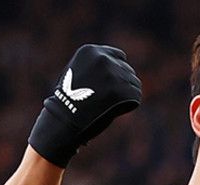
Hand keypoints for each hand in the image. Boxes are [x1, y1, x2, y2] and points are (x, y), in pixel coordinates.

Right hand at [28, 44, 141, 167]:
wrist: (63, 119)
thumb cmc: (68, 100)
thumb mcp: (77, 72)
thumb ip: (96, 66)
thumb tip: (121, 64)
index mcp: (91, 51)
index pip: (120, 57)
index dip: (118, 71)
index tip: (113, 83)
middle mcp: (103, 59)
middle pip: (128, 70)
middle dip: (122, 84)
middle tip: (108, 98)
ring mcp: (114, 74)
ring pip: (134, 83)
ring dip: (126, 94)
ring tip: (109, 104)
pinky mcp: (122, 90)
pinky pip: (136, 96)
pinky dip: (129, 104)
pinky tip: (114, 110)